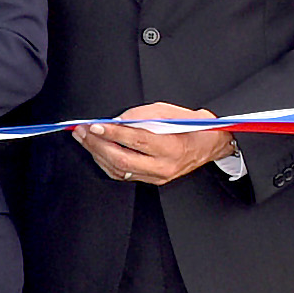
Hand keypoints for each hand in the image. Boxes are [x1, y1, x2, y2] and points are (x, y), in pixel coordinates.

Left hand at [73, 103, 229, 184]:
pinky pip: (123, 174)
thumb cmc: (193, 126)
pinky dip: (106, 162)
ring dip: (97, 153)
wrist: (211, 144)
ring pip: (120, 169)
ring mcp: (157, 176)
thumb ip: (143, 115)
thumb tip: (118, 120)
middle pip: (122, 159)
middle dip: (98, 144)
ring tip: (84, 139)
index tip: (95, 125)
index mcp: (172, 148)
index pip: (136, 140)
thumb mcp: (171, 112)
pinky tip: (97, 151)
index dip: (112, 133)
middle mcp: (163, 166)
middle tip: (83, 131)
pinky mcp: (151, 180)